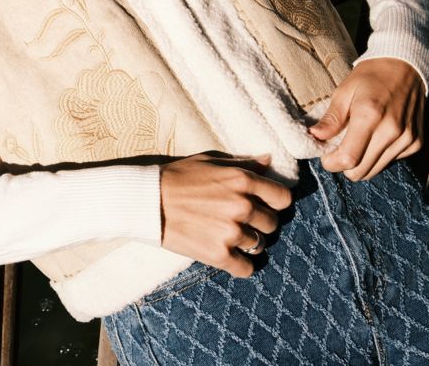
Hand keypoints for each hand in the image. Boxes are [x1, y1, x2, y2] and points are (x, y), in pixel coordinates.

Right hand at [159, 152, 292, 277]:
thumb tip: (269, 160)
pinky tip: (227, 256)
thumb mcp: (209, 161)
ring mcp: (231, 232)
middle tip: (238, 221)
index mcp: (241, 180)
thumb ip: (243, 163)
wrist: (146, 201)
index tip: (262, 205)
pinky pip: (246, 268)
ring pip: (259, 245)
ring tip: (227, 236)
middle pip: (272, 223)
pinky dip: (239, 264)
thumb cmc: (176, 177)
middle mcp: (242, 206)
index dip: (274, 202)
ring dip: (247, 242)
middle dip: (258, 223)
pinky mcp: (219, 254)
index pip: (283, 198)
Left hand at [308, 57, 423, 180]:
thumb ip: (331, 119)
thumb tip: (315, 137)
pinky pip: (390, 162)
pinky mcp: (416, 143)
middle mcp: (392, 131)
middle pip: (362, 171)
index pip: (349, 158)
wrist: (404, 67)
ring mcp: (407, 139)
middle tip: (338, 150)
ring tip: (355, 143)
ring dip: (361, 163)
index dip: (332, 163)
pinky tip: (374, 139)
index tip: (325, 157)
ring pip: (375, 170)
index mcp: (370, 116)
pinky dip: (377, 156)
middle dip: (344, 166)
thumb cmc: (369, 78)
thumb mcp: (343, 92)